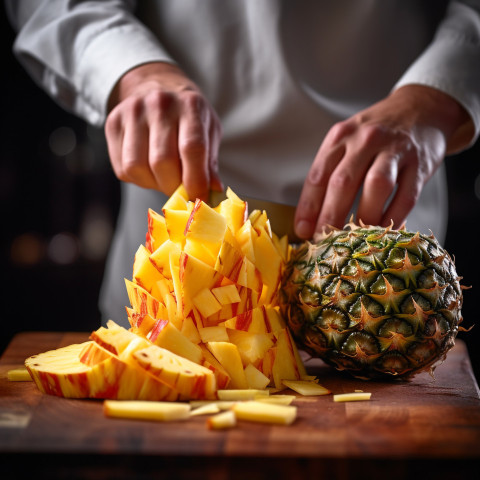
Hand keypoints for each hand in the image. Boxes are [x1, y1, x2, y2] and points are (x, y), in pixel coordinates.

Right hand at [105, 62, 222, 199]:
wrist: (156, 86)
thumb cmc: (188, 115)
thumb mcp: (209, 130)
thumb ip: (210, 162)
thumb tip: (212, 193)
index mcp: (190, 105)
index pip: (192, 148)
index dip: (196, 181)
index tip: (199, 199)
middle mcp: (159, 103)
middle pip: (162, 161)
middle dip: (174, 187)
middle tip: (182, 192)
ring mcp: (131, 111)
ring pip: (137, 167)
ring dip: (154, 184)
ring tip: (165, 179)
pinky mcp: (112, 123)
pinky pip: (122, 167)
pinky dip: (138, 179)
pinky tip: (149, 170)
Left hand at [294, 85, 471, 238]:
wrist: (422, 108)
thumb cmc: (377, 132)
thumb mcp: (348, 141)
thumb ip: (331, 172)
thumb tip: (312, 217)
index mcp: (341, 136)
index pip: (318, 174)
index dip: (308, 205)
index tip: (303, 230)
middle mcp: (365, 140)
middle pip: (343, 182)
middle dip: (330, 216)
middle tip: (324, 241)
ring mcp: (395, 150)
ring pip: (375, 187)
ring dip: (363, 217)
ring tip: (354, 240)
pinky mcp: (420, 163)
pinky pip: (406, 196)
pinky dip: (393, 218)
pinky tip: (384, 231)